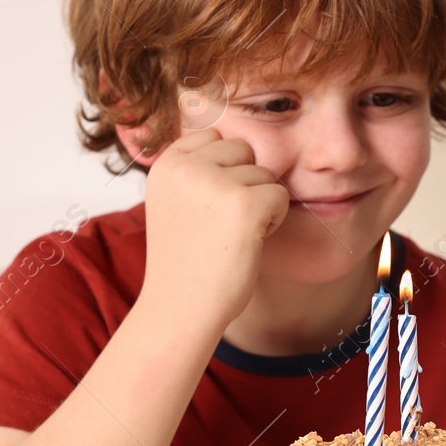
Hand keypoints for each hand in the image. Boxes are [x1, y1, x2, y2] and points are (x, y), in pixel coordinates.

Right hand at [140, 128, 289, 325]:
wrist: (179, 309)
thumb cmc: (184, 262)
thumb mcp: (173, 202)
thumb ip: (195, 171)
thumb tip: (238, 140)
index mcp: (166, 164)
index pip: (213, 136)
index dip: (224, 170)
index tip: (209, 207)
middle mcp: (187, 167)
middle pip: (242, 149)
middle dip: (244, 182)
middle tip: (223, 224)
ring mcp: (215, 183)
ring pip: (264, 173)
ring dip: (259, 204)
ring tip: (232, 236)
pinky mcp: (245, 203)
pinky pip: (280, 196)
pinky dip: (274, 220)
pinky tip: (248, 242)